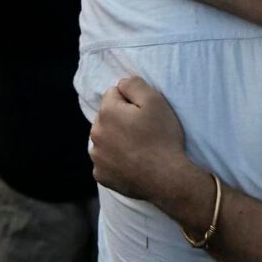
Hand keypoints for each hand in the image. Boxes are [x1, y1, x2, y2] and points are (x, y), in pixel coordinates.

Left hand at [89, 76, 189, 201]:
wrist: (166, 178)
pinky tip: (132, 163)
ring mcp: (96, 157)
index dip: (132, 101)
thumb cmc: (162, 137)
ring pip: (105, 139)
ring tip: (139, 148)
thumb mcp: (155, 101)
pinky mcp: (101, 175)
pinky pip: (106, 161)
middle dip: (121, 120)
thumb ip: (134, 84)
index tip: (145, 114)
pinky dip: (116, 161)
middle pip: (107, 117)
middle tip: (143, 131)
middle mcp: (95, 134)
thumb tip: (120, 84)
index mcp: (106, 113)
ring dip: (116, 140)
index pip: (114, 94)